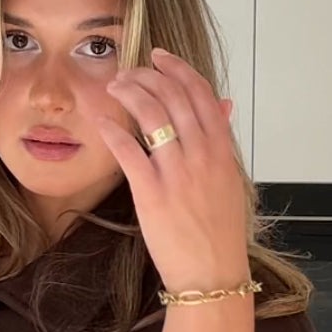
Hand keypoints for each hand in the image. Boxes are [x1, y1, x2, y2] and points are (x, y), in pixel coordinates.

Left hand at [96, 48, 249, 292]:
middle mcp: (202, 156)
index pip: (201, 94)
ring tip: (114, 87)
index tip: (160, 58)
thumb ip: (221, 140)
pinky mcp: (152, 194)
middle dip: (147, 75)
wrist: (212, 274)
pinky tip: (102, 120)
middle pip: (174, 97)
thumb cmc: (219, 231)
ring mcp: (177, 174)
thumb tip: (223, 104)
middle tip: (128, 72)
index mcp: (222, 151)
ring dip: (130, 93)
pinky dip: (114, 130)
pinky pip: (129, 152)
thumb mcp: (229, 179)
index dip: (178, 69)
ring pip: (153, 115)